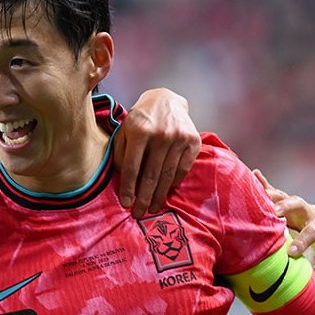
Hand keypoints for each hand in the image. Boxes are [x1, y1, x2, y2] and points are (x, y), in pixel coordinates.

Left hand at [114, 89, 200, 217]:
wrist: (165, 100)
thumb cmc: (140, 119)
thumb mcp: (124, 130)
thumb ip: (120, 153)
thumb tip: (121, 182)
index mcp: (139, 130)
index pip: (132, 167)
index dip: (128, 188)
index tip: (126, 204)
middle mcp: (161, 134)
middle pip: (150, 175)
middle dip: (144, 198)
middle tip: (138, 214)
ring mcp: (179, 137)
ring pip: (167, 175)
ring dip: (159, 196)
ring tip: (152, 208)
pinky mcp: (193, 141)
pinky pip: (182, 170)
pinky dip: (173, 184)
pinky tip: (166, 192)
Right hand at [253, 170, 314, 292]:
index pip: (313, 232)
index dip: (304, 241)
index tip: (292, 252)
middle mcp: (305, 212)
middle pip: (298, 205)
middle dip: (286, 208)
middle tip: (274, 213)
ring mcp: (292, 204)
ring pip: (282, 196)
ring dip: (269, 195)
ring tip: (255, 196)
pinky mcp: (280, 201)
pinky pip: (271, 190)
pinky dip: (262, 183)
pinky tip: (252, 174)